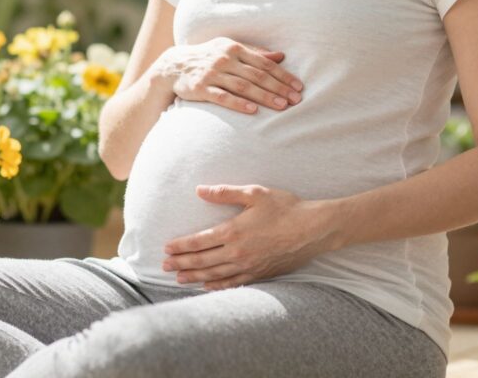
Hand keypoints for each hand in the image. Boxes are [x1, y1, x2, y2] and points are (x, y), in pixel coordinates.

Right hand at [158, 38, 303, 113]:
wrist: (174, 66)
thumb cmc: (209, 57)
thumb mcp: (230, 50)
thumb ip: (255, 53)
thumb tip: (281, 56)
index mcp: (234, 48)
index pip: (264, 63)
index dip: (283, 75)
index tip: (298, 86)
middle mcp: (224, 59)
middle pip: (257, 75)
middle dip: (278, 88)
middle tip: (296, 99)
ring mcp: (212, 74)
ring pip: (243, 86)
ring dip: (264, 97)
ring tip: (281, 106)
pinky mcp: (200, 88)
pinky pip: (222, 97)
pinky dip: (238, 103)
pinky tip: (252, 111)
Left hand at [161, 184, 338, 289]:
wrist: (313, 229)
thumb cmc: (285, 208)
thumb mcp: (254, 193)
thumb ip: (225, 193)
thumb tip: (199, 190)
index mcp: (233, 231)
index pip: (199, 242)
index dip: (180, 246)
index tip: (166, 248)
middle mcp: (237, 253)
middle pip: (202, 261)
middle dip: (181, 263)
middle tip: (164, 266)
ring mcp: (248, 266)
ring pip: (214, 275)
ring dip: (194, 277)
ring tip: (179, 278)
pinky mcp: (260, 274)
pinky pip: (233, 283)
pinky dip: (217, 286)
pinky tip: (208, 287)